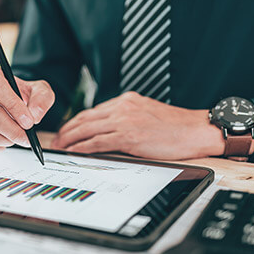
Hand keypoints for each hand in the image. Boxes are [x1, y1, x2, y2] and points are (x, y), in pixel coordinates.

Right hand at [0, 64, 54, 151]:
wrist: (9, 101)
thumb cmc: (21, 94)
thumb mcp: (38, 90)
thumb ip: (42, 99)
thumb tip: (34, 115)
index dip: (13, 106)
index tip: (28, 121)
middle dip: (11, 130)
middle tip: (25, 138)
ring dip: (2, 139)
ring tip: (15, 139)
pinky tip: (3, 144)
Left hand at [52, 91, 244, 159]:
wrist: (196, 129)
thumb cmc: (176, 126)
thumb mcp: (147, 114)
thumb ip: (127, 117)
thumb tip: (109, 130)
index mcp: (126, 101)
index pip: (93, 111)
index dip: (76, 122)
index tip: (67, 130)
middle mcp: (122, 107)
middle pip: (85, 118)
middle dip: (67, 130)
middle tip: (56, 140)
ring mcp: (124, 120)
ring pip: (87, 129)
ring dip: (69, 139)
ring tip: (60, 148)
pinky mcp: (128, 135)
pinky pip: (97, 142)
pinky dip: (82, 147)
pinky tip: (74, 152)